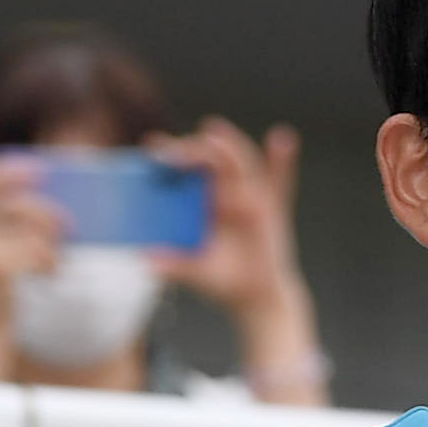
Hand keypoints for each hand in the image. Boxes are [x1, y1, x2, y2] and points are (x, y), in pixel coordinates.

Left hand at [163, 122, 328, 398]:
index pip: (186, 170)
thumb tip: (145, 260)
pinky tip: (282, 139)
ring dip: (229, 146)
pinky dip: (283, 161)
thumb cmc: (223, 282)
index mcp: (202, 203)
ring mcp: (252, 198)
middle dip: (193, 148)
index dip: (171, 155)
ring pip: (241, 163)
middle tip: (173, 147)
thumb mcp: (197, 274)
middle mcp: (226, 193)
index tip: (152, 147)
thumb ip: (176, 266)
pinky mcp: (274, 209)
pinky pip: (281, 182)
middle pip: (211, 159)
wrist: (256, 296)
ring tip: (212, 129)